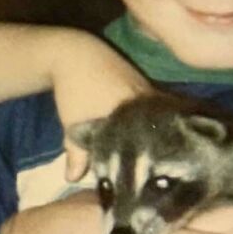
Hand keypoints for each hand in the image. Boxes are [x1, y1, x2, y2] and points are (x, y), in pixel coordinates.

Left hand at [49, 39, 152, 181]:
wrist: (76, 53)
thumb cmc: (74, 89)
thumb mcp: (72, 123)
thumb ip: (76, 153)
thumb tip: (73, 180)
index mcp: (133, 109)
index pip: (151, 140)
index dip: (151, 159)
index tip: (151, 176)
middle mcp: (147, 100)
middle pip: (160, 131)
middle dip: (157, 151)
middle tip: (156, 172)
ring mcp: (150, 92)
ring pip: (159, 120)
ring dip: (156, 135)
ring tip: (157, 158)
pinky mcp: (147, 87)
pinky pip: (155, 111)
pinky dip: (153, 123)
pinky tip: (152, 137)